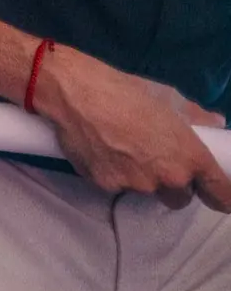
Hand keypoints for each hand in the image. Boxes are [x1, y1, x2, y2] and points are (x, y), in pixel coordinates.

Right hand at [38, 45, 230, 211]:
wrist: (75, 93)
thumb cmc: (126, 90)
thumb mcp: (168, 98)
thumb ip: (195, 116)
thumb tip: (214, 122)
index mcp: (190, 156)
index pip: (220, 194)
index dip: (222, 198)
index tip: (219, 198)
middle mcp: (167, 177)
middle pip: (180, 199)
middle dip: (173, 186)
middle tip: (156, 161)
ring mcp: (135, 185)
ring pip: (145, 191)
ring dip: (140, 178)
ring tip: (121, 149)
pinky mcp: (106, 186)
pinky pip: (116, 185)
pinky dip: (112, 173)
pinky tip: (101, 151)